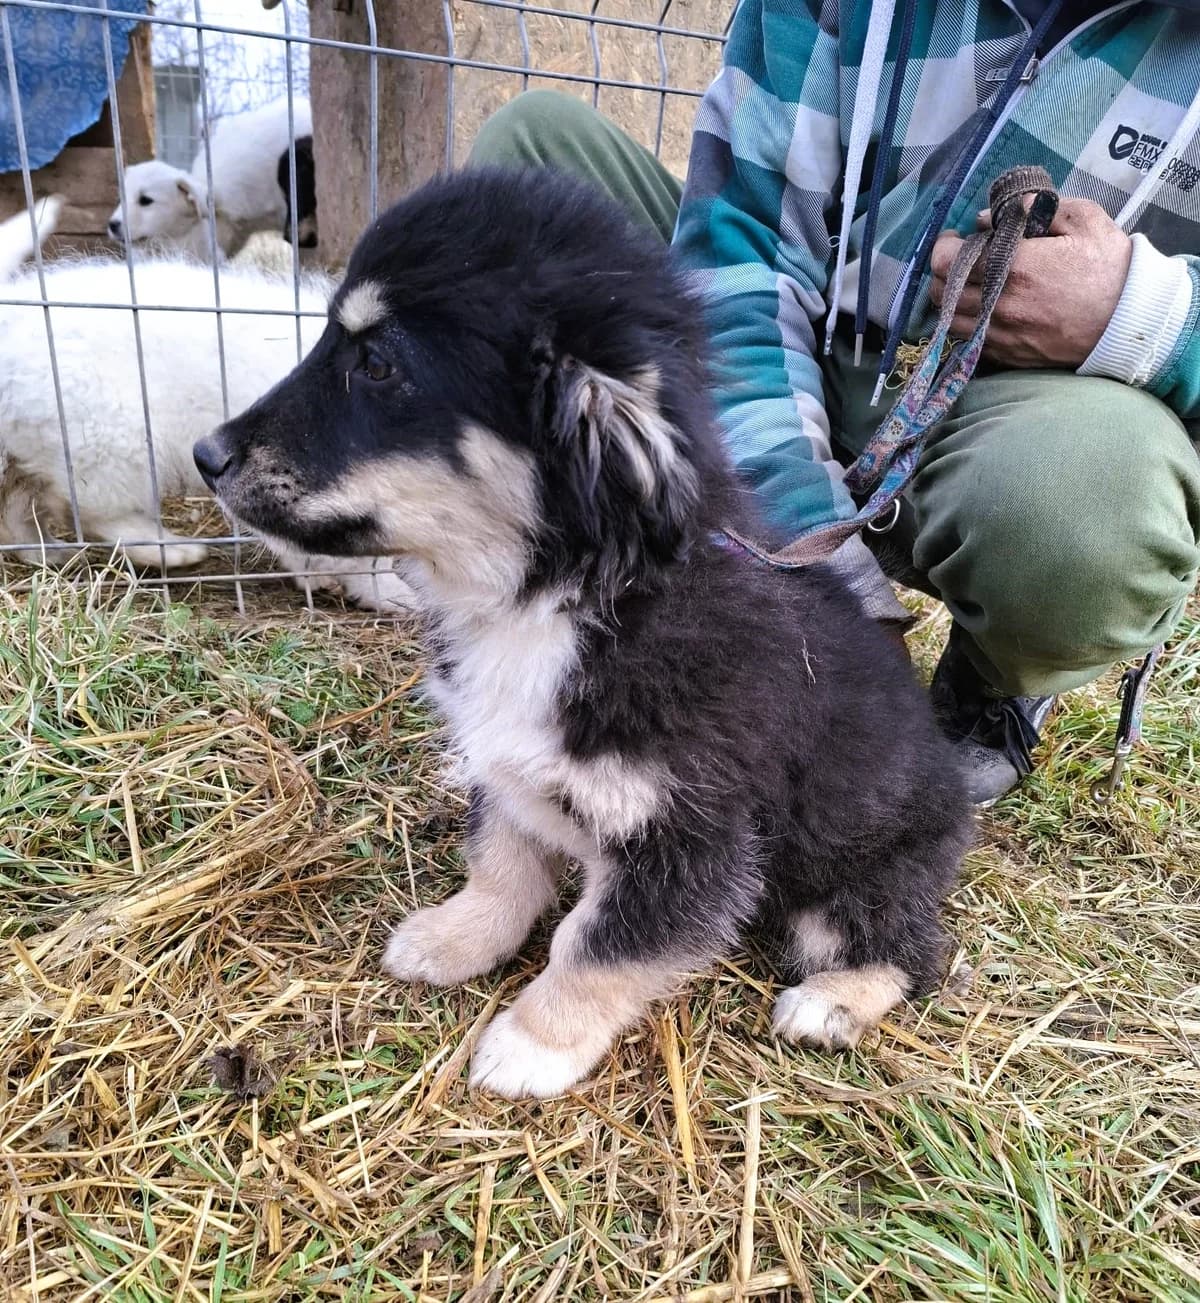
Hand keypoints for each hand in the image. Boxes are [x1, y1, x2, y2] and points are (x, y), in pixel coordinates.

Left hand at [929, 197, 1131, 368]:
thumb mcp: (1082, 219)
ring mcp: (1001, 334)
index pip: (947, 260)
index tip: (956, 237)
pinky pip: (966, 339)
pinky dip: (964, 322)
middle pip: (940, 291)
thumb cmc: (1108, 266)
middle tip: (960, 258)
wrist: (1128, 320)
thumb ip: (1034, 208)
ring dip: (950, 298)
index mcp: (1015, 267)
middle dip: (943, 270)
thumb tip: (987, 216)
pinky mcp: (1006, 354)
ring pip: (948, 318)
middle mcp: (999, 304)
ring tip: (968, 283)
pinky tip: (980, 307)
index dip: (944, 245)